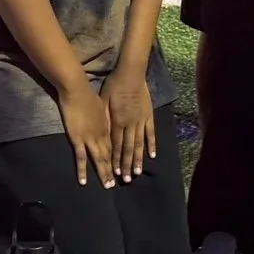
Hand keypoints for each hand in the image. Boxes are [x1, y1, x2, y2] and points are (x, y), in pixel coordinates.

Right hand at [57, 82, 116, 185]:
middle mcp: (101, 135)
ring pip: (99, 159)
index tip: (122, 168)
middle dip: (113, 170)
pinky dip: (83, 171)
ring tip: (107, 186)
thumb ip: (105, 116)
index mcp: (107, 127)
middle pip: (109, 156)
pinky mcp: (78, 139)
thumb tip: (107, 121)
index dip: (118, 158)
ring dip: (103, 173)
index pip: (114, 146)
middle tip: (118, 183)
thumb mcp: (102, 106)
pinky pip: (81, 158)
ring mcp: (90, 138)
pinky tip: (83, 182)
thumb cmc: (89, 95)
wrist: (77, 90)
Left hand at [103, 68, 157, 182]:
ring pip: (139, 143)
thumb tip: (102, 134)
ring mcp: (141, 121)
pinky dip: (151, 145)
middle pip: (128, 148)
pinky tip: (152, 155)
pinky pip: (150, 133)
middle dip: (127, 164)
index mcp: (117, 121)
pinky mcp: (149, 116)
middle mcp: (130, 124)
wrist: (131, 73)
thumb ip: (104, 118)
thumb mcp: (103, 101)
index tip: (115, 172)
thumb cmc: (114, 85)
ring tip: (138, 173)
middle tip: (127, 180)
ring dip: (138, 159)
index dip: (115, 159)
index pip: (115, 145)